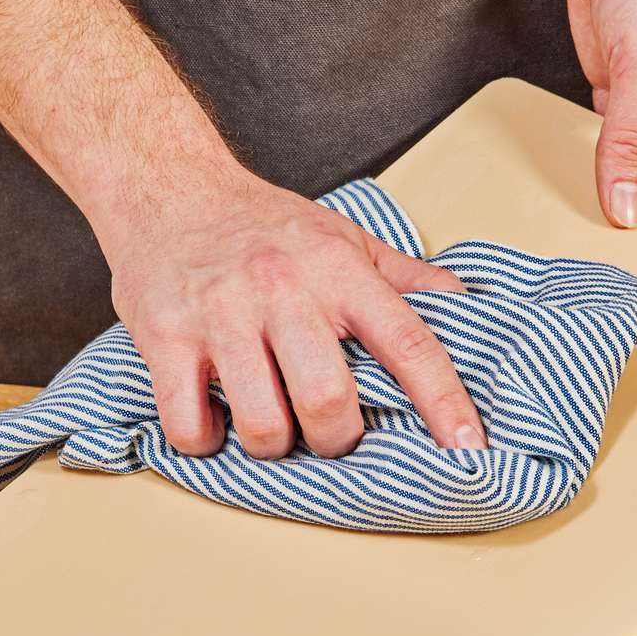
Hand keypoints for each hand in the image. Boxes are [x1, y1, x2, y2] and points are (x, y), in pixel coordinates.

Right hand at [97, 167, 486, 458]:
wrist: (165, 187)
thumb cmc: (262, 226)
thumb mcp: (345, 239)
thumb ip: (408, 280)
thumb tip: (472, 310)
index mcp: (338, 269)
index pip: (409, 343)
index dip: (445, 402)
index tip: (469, 448)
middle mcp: (281, 288)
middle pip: (328, 401)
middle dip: (337, 438)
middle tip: (328, 431)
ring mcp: (219, 314)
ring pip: (263, 426)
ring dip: (273, 446)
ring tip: (270, 424)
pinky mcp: (163, 337)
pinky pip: (190, 426)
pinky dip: (207, 441)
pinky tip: (216, 418)